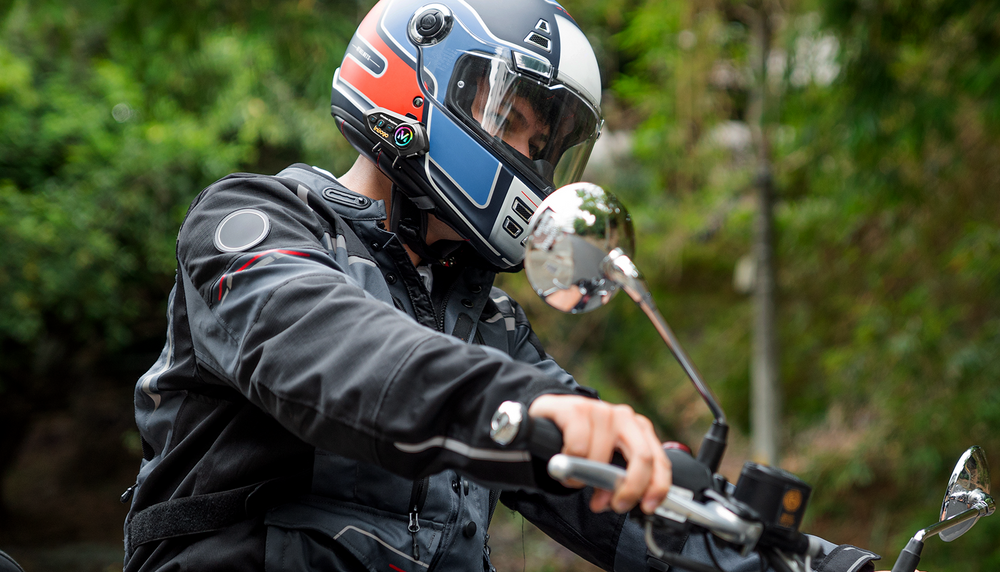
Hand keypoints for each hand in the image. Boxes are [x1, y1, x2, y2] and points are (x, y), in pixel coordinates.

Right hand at [528, 394, 670, 514]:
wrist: (548, 415)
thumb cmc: (581, 440)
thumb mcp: (607, 459)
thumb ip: (618, 479)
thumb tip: (617, 502)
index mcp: (639, 429)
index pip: (660, 461)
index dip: (657, 487)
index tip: (647, 507)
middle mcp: (624, 417)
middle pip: (642, 457)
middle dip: (630, 488)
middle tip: (613, 505)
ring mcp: (601, 411)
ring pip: (602, 459)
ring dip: (585, 479)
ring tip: (574, 479)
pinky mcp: (576, 409)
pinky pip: (578, 448)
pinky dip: (569, 464)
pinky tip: (563, 462)